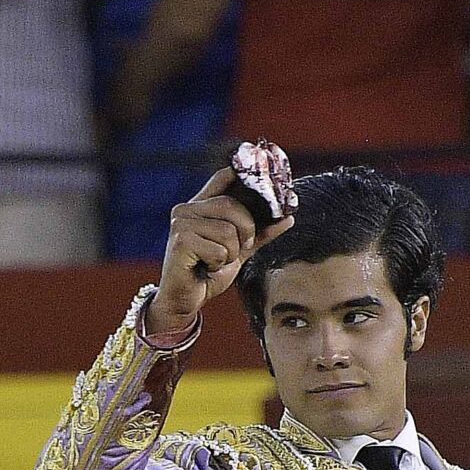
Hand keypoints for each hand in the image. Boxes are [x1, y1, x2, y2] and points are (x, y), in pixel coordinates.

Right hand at [145, 165, 293, 340]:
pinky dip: (218, 264)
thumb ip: (260, 233)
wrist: (185, 300)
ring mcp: (181, 224)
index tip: (260, 169)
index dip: (240, 173)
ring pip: (227, 231)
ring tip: (215, 261)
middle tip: (238, 248)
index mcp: (200, 206)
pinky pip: (218, 250)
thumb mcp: (239, 250)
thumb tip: (288, 218)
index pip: (222, 178)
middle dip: (245, 231)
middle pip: (231, 205)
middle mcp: (187, 209)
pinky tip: (205, 268)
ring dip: (230, 253)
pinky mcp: (180, 242)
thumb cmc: (207, 272)